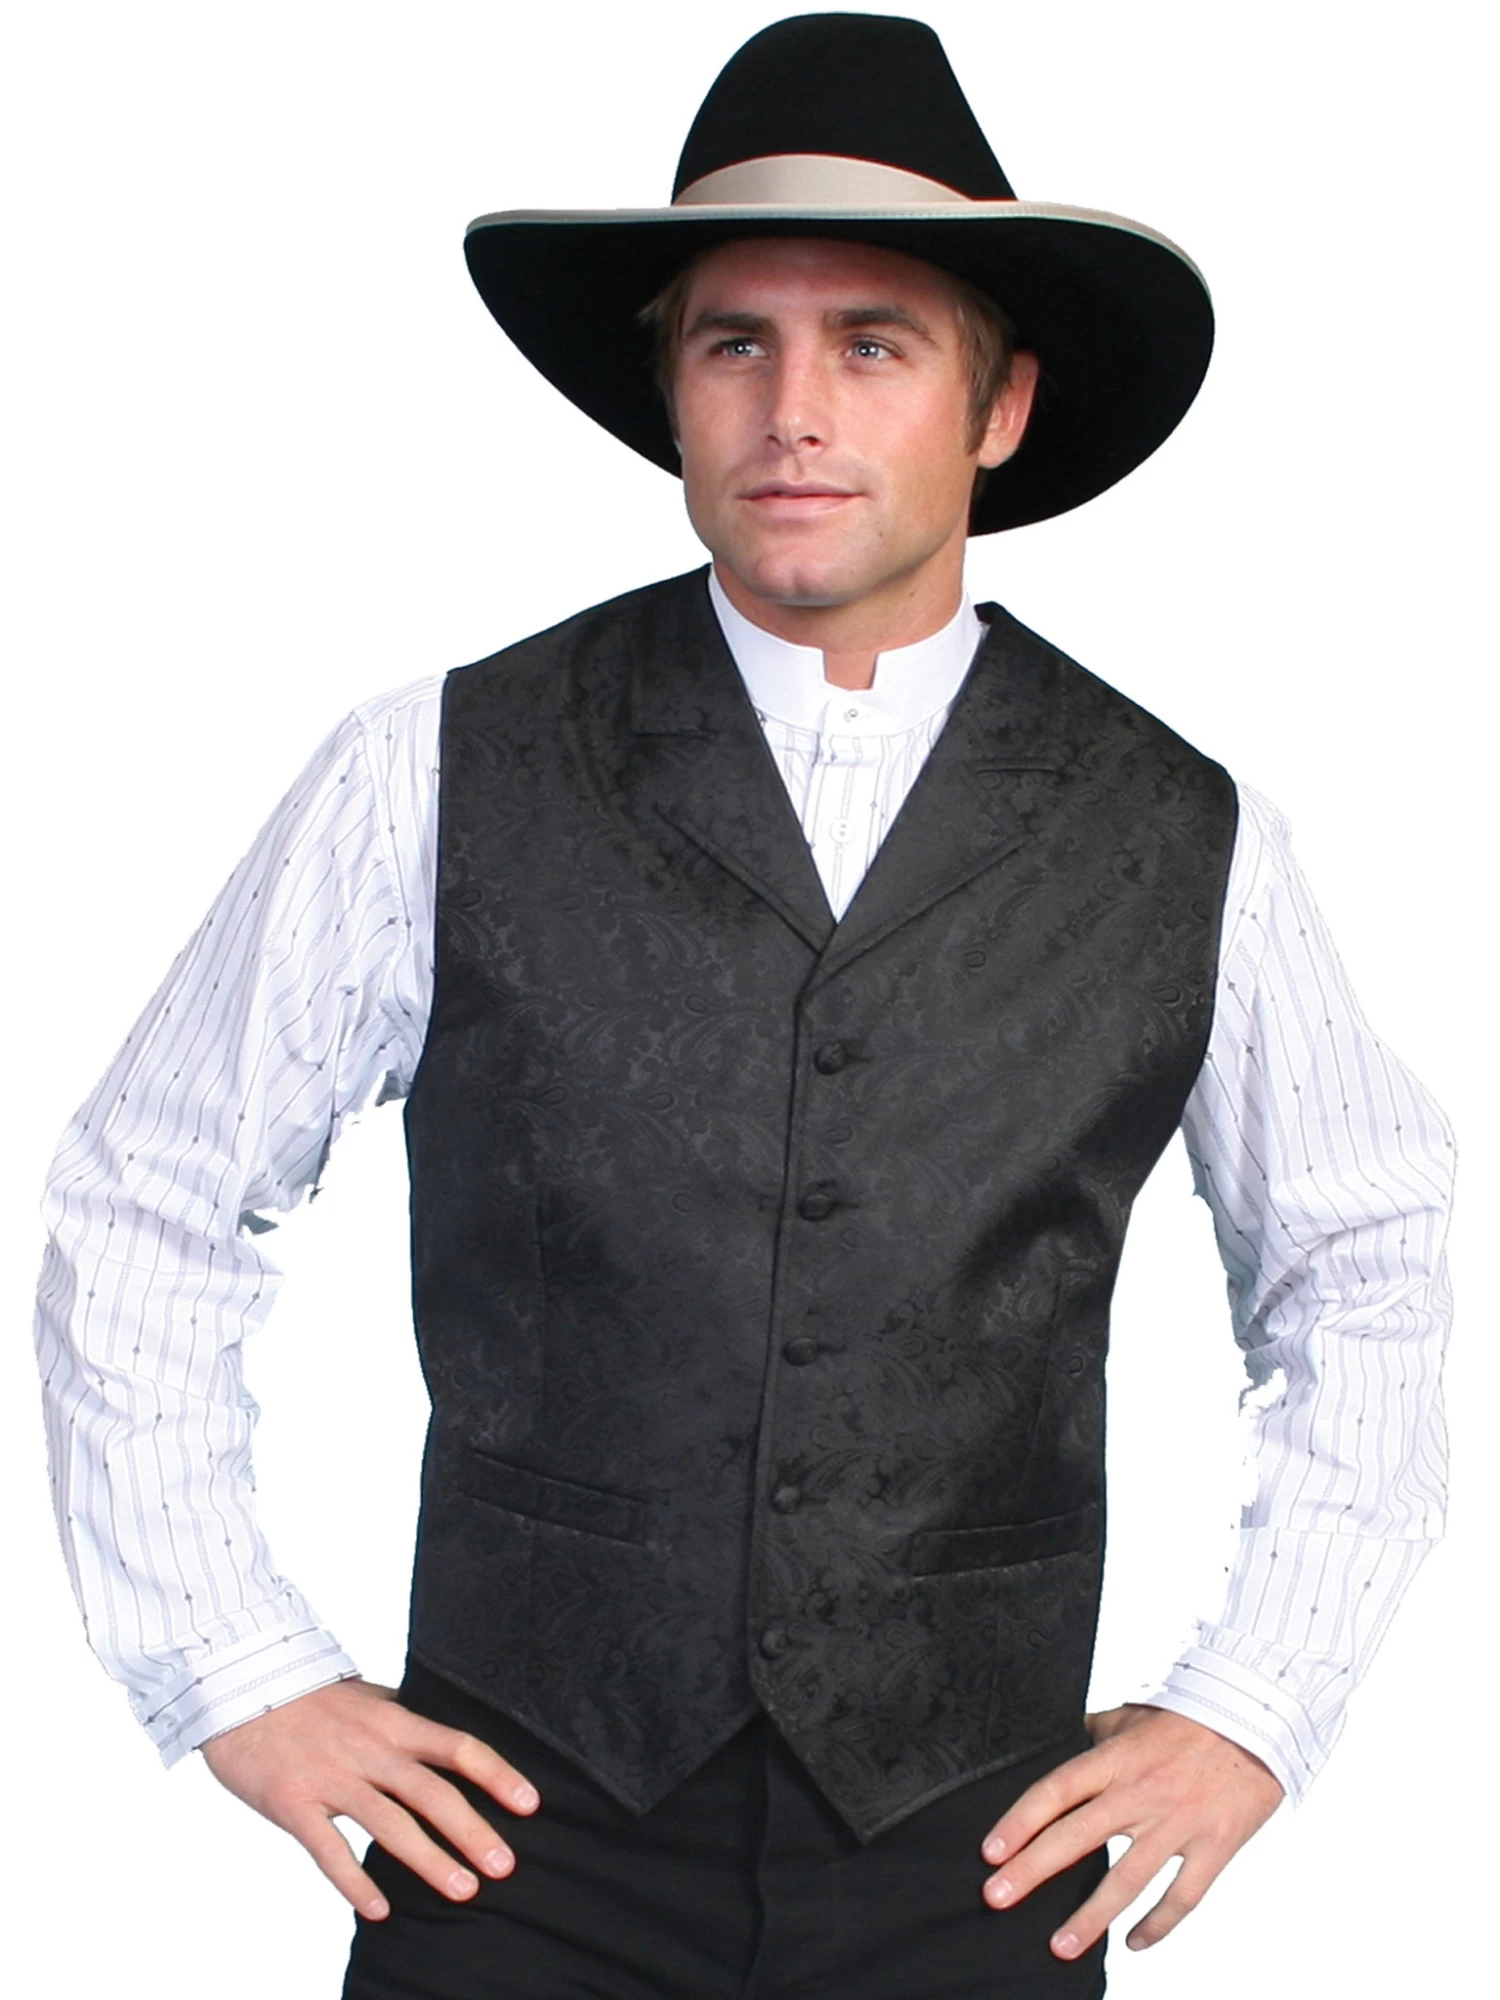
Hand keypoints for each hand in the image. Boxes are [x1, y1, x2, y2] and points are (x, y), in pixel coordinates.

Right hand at [199, 1677, 539, 1919]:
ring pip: (390, 1825)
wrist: (238, 1687)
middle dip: (474, 1831)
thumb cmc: (309, 1698)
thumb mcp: (366, 1698)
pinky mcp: (294, 1802)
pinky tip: (379, 1911)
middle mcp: (371, 1749)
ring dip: (430, 1862)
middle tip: (506, 1866)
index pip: (458, 1747)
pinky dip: (355, 1883)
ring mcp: (332, 1777)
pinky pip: (330, 1850)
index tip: (530, 1804)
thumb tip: (446, 1738)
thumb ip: (404, 1720)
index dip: (497, 1775)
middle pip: (434, 1793)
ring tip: (464, 1891)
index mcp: (394, 1721)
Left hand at [978, 1704, 1282, 1958]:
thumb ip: (1094, 1735)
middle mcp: (1140, 1793)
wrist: (1258, 1719)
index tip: (990, 1852)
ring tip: (1059, 1947)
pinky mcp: (1214, 1846)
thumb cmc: (1188, 1719)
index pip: (1056, 1791)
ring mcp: (1178, 1823)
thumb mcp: (1130, 1717)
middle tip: (997, 1899)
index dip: (1019, 1821)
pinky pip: (1182, 1897)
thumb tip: (1062, 1743)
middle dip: (1032, 1871)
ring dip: (1090, 1917)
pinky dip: (1158, 1924)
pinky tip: (1133, 1943)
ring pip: (1126, 1879)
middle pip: (1076, 1837)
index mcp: (1115, 1760)